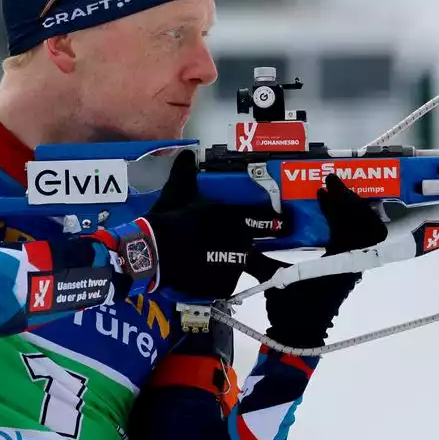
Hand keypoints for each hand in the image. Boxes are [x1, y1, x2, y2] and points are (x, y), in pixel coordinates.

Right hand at [105, 150, 282, 300]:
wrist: (153, 254)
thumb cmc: (168, 220)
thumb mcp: (177, 192)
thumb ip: (186, 173)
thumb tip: (187, 154)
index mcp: (233, 217)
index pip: (264, 220)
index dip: (275, 222)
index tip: (284, 224)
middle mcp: (240, 240)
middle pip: (261, 248)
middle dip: (261, 250)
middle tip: (256, 251)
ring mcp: (234, 264)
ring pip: (240, 265)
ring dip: (231, 264)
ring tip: (209, 263)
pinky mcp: (224, 284)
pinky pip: (225, 282)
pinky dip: (216, 280)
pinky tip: (201, 274)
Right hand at [264, 174, 387, 347]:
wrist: (301, 337)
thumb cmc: (292, 310)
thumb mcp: (274, 281)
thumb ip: (256, 258)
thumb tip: (234, 239)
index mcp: (340, 260)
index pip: (349, 223)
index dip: (339, 201)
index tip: (325, 186)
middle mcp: (352, 261)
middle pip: (365, 223)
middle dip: (350, 202)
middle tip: (330, 186)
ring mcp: (351, 266)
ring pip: (364, 232)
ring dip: (351, 213)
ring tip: (332, 198)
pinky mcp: (346, 270)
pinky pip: (355, 241)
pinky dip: (345, 225)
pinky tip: (327, 218)